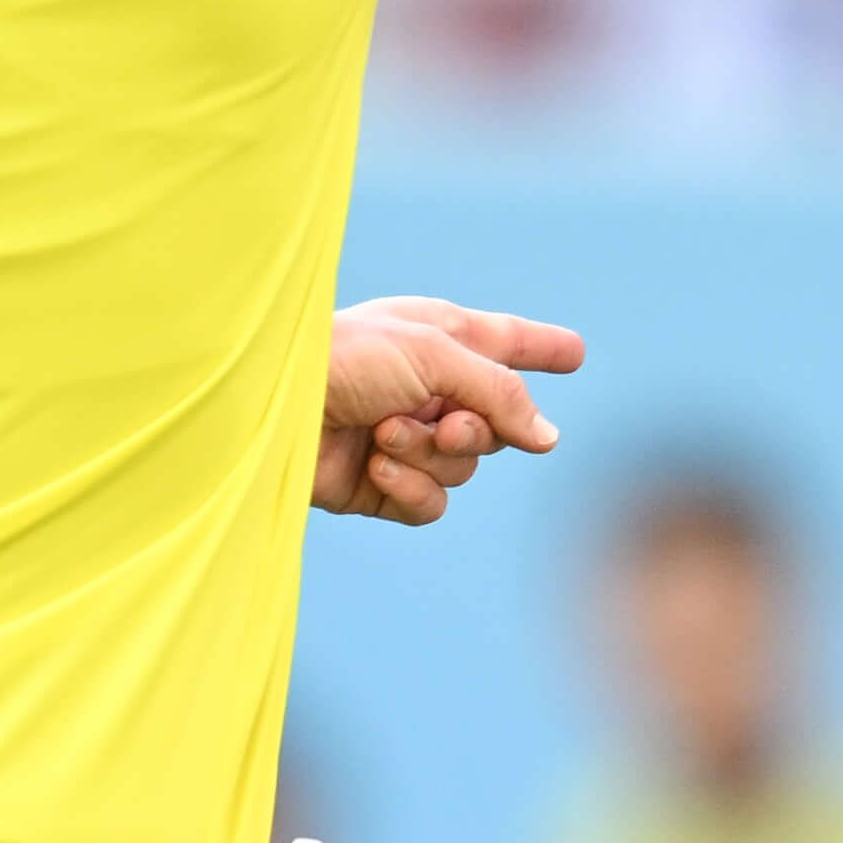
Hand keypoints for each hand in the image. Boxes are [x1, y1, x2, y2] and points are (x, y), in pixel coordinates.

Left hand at [321, 298, 582, 523]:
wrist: (267, 408)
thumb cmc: (343, 358)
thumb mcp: (434, 354)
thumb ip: (499, 393)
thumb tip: (548, 438)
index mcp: (437, 338)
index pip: (505, 343)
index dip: (540, 349)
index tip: (575, 352)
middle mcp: (424, 388)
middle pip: (494, 425)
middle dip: (476, 428)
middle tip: (443, 422)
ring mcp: (403, 439)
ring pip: (462, 468)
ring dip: (430, 455)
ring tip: (383, 434)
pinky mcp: (379, 487)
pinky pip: (431, 504)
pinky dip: (411, 489)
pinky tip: (376, 469)